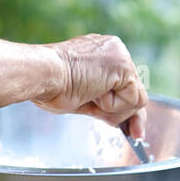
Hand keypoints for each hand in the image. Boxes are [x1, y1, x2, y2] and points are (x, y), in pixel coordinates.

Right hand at [33, 34, 147, 135]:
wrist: (43, 75)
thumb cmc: (52, 87)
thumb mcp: (84, 97)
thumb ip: (104, 103)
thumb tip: (122, 121)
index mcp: (103, 54)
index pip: (125, 84)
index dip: (125, 107)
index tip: (130, 129)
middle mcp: (115, 51)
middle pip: (135, 92)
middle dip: (128, 115)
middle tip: (127, 130)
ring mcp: (121, 56)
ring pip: (136, 99)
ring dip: (113, 109)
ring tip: (89, 96)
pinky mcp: (124, 66)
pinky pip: (132, 99)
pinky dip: (113, 105)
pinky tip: (94, 93)